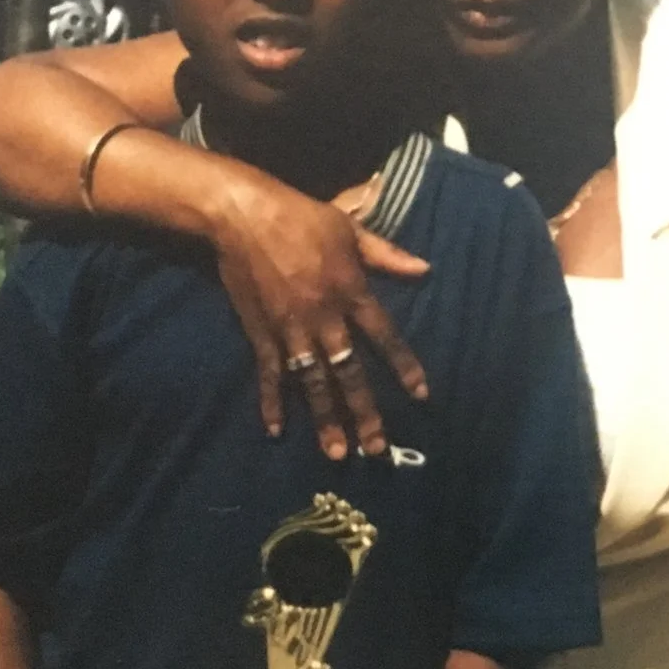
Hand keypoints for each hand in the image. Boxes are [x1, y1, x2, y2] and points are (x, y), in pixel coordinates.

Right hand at [208, 169, 429, 459]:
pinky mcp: (261, 332)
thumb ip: (386, 254)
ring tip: (337, 453)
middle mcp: (324, 316)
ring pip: (313, 382)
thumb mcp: (350, 229)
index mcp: (351, 290)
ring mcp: (291, 328)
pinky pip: (270, 373)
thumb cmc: (301, 216)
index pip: (384, 336)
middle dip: (364, 412)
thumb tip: (425, 269)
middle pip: (349, 372)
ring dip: (325, 419)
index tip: (420, 395)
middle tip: (377, 449)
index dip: (403, 366)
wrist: (243, 215)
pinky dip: (272, 402)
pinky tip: (276, 429)